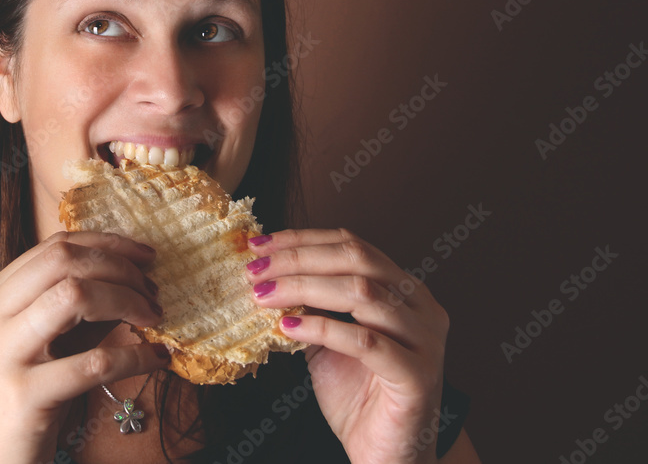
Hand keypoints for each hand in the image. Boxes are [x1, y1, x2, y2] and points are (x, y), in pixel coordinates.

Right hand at [0, 231, 169, 463]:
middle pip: (62, 261)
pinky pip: (94, 362)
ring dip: (127, 300)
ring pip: (75, 296)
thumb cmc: (19, 407)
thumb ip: (75, 311)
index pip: (51, 247)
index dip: (106, 244)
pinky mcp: (23, 396)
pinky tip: (156, 359)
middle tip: (152, 288)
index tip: (143, 256)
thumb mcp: (41, 347)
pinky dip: (135, 356)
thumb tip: (132, 278)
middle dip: (119, 267)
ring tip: (154, 317)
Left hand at [245, 229, 449, 463]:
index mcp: (404, 289)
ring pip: (360, 293)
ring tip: (264, 296)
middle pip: (357, 260)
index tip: (259, 245)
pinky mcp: (417, 375)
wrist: (386, 458)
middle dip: (298, 259)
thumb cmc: (359, 398)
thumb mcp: (328, 341)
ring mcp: (425, 339)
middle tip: (255, 269)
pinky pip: (365, 341)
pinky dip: (322, 329)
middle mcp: (421, 306)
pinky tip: (288, 328)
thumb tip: (266, 275)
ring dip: (303, 289)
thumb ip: (310, 307)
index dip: (303, 240)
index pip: (352, 245)